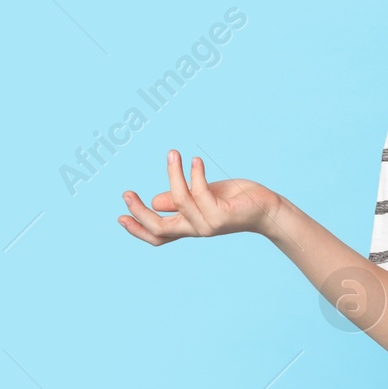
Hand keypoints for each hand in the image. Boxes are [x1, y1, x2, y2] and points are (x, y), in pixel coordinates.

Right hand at [118, 149, 281, 245]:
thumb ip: (182, 200)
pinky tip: (196, 160)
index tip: (120, 216)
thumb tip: (155, 201)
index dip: (137, 229)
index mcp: (190, 226)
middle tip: (127, 193)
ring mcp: (208, 224)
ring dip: (173, 175)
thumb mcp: (205, 197)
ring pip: (179, 201)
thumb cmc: (237, 200)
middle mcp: (197, 229)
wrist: (267, 209)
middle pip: (159, 229)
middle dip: (140, 213)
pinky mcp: (220, 215)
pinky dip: (195, 174)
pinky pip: (200, 192)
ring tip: (173, 153)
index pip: (159, 235)